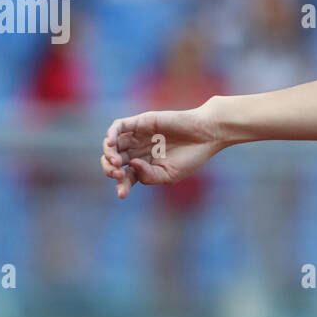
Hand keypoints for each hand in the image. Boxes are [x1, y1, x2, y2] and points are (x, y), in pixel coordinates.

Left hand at [100, 100, 225, 198]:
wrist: (207, 135)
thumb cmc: (191, 156)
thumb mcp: (169, 174)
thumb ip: (148, 176)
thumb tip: (131, 165)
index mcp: (145, 165)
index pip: (125, 176)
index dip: (121, 185)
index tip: (123, 194)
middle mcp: (138, 150)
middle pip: (114, 160)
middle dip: (110, 169)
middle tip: (118, 174)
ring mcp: (138, 136)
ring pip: (113, 144)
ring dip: (109, 154)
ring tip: (117, 162)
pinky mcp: (141, 122)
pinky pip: (119, 126)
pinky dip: (111, 133)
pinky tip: (110, 144)